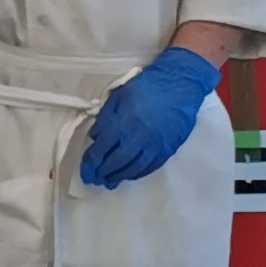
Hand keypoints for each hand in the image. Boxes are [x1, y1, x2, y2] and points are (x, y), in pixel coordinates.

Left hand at [80, 46, 220, 187]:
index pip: (102, 149)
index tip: (84, 171)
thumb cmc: (147, 86)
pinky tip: (129, 175)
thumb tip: (96, 137)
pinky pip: (151, 166)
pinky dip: (138, 173)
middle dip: (103, 173)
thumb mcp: (119, 96)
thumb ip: (106, 118)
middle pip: (117, 162)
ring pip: (134, 168)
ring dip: (120, 176)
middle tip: (94, 180)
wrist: (181, 84)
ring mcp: (156, 145)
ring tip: (109, 182)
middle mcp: (139, 138)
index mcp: (123, 123)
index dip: (91, 162)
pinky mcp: (169, 148)